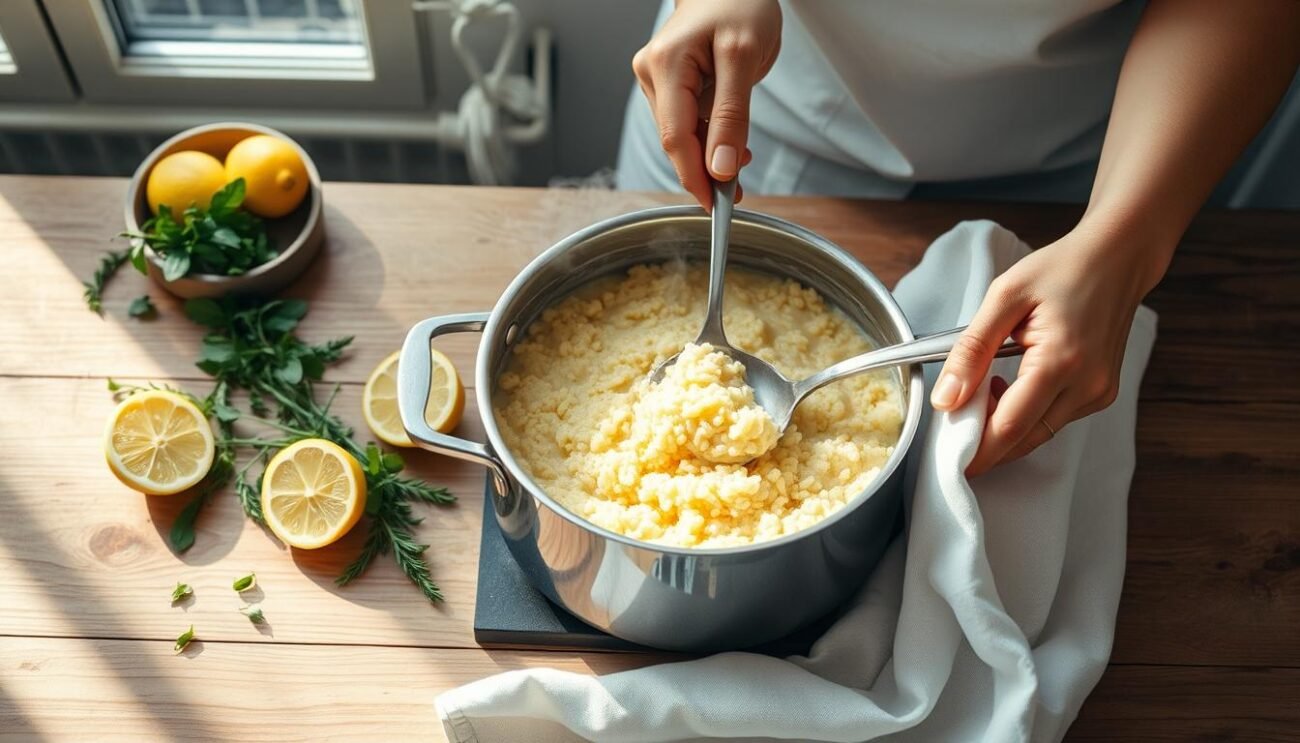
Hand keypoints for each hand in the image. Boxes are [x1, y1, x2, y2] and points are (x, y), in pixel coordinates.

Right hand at [631, 0, 781, 208]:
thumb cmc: (739, 4)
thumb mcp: (745, 58)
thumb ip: (732, 116)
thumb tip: (721, 167)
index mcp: (665, 64)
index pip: (676, 136)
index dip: (695, 176)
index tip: (716, 205)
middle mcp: (652, 73)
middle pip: (676, 140)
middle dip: (706, 171)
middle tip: (738, 194)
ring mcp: (657, 79)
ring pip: (682, 135)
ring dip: (709, 156)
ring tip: (742, 166)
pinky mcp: (668, 84)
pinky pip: (687, 123)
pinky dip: (709, 139)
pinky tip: (731, 146)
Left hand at [930, 223, 1167, 475]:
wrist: (1116, 258)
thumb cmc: (1062, 269)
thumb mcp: (1003, 298)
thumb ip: (971, 351)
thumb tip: (946, 399)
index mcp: (1062, 362)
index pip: (1010, 427)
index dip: (975, 449)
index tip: (946, 456)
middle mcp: (1087, 386)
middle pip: (1024, 439)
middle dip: (985, 443)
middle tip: (953, 426)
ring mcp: (1098, 393)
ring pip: (1038, 433)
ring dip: (1004, 426)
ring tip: (981, 392)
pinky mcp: (1100, 394)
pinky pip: (1053, 420)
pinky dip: (1025, 415)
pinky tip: (1008, 387)